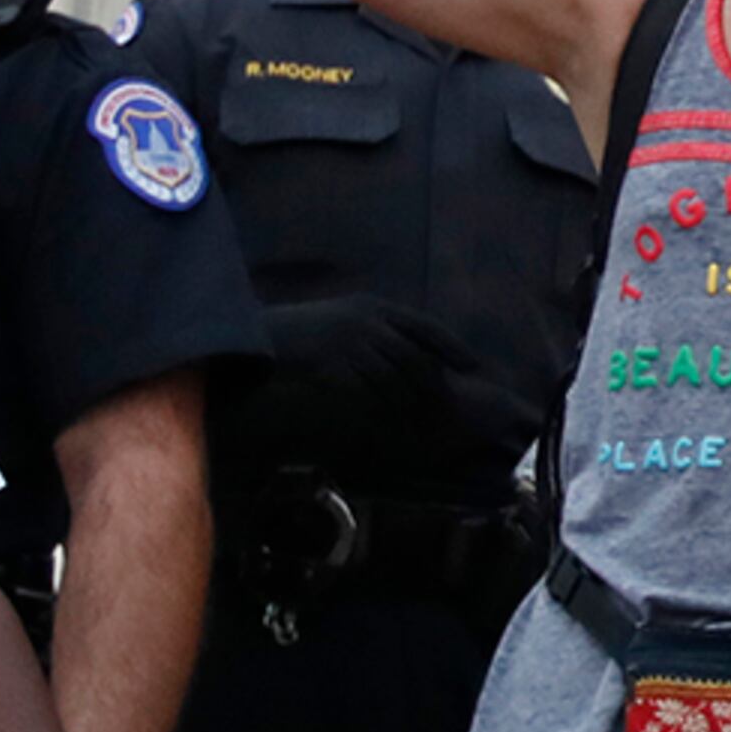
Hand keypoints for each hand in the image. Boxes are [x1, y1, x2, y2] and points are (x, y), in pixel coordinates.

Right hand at [225, 298, 469, 463]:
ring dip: (414, 405)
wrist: (256, 343)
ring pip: (399, 379)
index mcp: (372, 306)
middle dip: (436, 386)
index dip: (453, 348)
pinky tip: (394, 425)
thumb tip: (406, 360)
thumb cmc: (296, 335)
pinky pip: (372, 394)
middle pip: (417, 358)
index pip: (427, 326)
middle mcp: (368, 321)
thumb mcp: (339, 322)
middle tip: (452, 410)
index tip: (474, 368)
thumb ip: (373, 335)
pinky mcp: (338, 366)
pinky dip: (386, 411)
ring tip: (428, 425)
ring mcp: (354, 342)